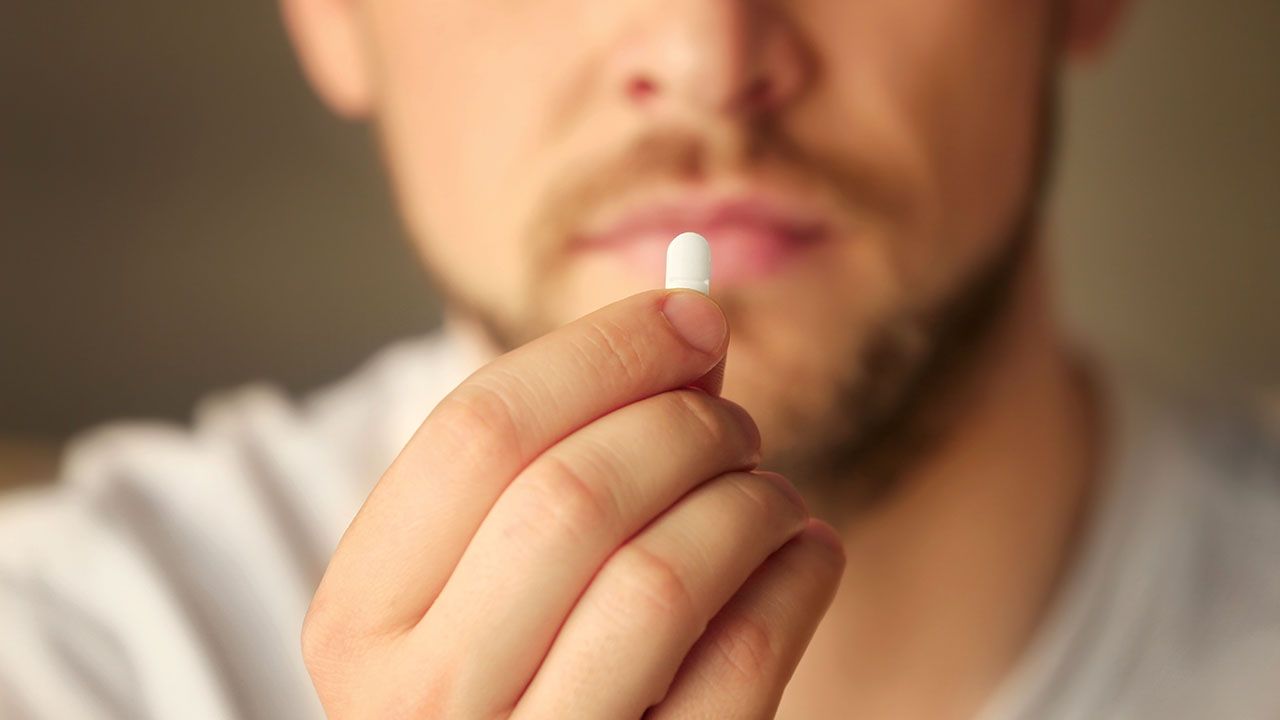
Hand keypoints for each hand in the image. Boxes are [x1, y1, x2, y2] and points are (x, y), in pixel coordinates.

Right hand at [301, 290, 844, 718]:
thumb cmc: (518, 665)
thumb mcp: (488, 569)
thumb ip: (562, 448)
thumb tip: (690, 323)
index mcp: (360, 616)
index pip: (479, 430)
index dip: (603, 351)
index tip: (692, 314)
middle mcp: (422, 699)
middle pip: (573, 495)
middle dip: (685, 425)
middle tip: (735, 423)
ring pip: (661, 579)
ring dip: (749, 502)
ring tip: (769, 496)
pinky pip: (740, 665)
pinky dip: (797, 582)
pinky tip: (804, 556)